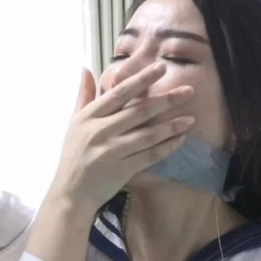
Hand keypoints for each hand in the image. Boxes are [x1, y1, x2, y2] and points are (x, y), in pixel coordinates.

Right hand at [47, 63, 193, 209]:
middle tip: (188, 90)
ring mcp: (111, 151)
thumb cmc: (73, 156)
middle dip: (166, 100)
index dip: (141, 79)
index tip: (161, 67)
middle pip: (138, 111)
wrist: (70, 193)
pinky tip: (180, 140)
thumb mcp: (74, 123)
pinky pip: (148, 156)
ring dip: (171, 126)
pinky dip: (165, 148)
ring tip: (191, 119)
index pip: (119, 93)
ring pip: (147, 135)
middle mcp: (100, 131)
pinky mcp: (121, 170)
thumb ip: (83, 95)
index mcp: (89, 116)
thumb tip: (85, 69)